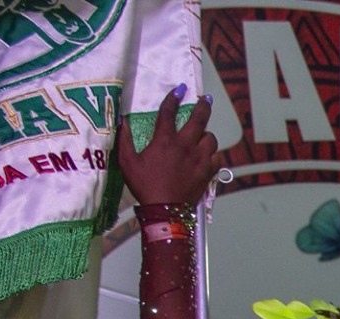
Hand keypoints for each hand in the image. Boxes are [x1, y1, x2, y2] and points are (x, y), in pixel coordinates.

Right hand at [116, 85, 219, 207]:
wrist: (165, 209)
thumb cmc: (144, 184)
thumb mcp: (127, 161)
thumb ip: (125, 139)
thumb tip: (122, 121)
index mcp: (165, 140)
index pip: (169, 112)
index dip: (174, 98)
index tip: (180, 89)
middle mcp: (185, 145)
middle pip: (199, 119)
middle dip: (203, 106)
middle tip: (205, 99)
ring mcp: (199, 158)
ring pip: (210, 139)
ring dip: (206, 135)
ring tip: (201, 135)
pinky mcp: (208, 172)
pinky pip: (216, 157)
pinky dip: (213, 154)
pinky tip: (208, 155)